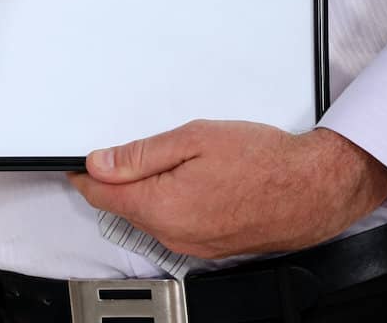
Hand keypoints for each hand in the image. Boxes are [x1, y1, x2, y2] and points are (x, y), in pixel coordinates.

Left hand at [64, 119, 386, 258]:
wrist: (311, 188)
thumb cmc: (262, 161)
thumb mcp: (194, 138)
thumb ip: (141, 154)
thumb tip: (100, 163)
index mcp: (163, 207)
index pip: (103, 195)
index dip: (84, 175)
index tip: (75, 161)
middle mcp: (175, 235)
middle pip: (125, 207)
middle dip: (118, 179)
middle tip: (125, 149)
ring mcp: (194, 246)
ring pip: (150, 216)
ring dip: (147, 191)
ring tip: (170, 159)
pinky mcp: (211, 246)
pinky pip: (174, 225)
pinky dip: (170, 203)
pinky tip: (190, 180)